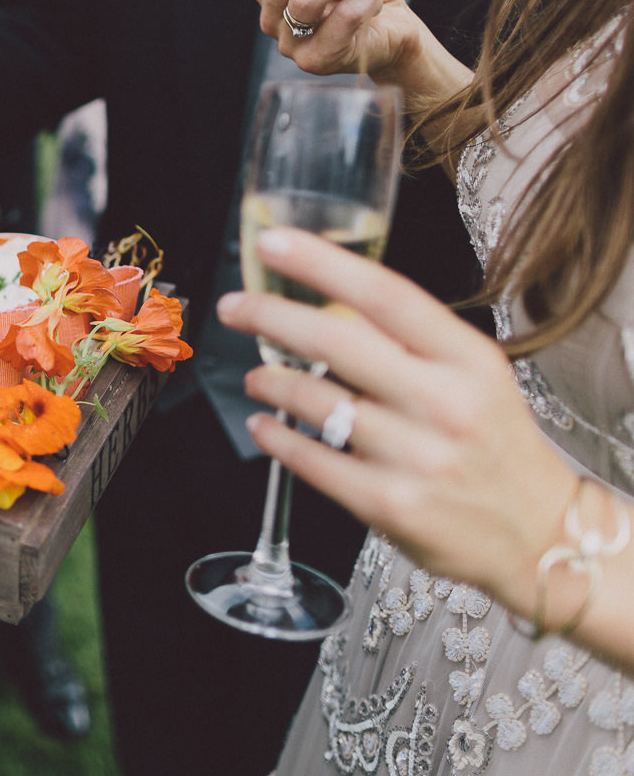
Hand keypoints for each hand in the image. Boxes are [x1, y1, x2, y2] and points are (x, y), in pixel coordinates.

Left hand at [215, 227, 576, 616]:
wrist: (540, 533)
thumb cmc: (493, 443)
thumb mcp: (475, 378)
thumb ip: (410, 343)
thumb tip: (327, 301)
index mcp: (468, 359)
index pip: (386, 295)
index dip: (323, 263)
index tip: (274, 243)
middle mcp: (446, 403)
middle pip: (338, 342)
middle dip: (271, 317)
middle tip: (234, 307)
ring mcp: (418, 457)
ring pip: (317, 400)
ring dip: (271, 381)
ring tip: (258, 377)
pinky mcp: (390, 505)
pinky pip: (312, 461)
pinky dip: (276, 437)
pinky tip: (264, 424)